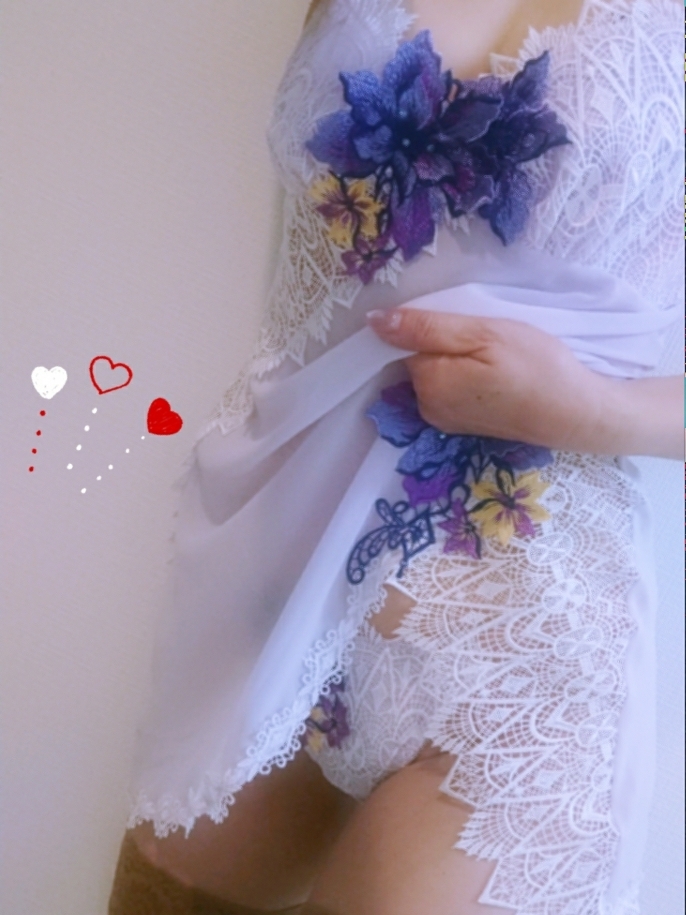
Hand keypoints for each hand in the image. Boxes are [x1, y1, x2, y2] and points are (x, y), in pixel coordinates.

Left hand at [367, 307, 682, 458]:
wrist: (576, 413)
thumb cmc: (536, 366)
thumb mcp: (482, 333)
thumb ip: (425, 327)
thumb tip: (373, 321)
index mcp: (426, 382)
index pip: (405, 340)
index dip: (433, 324)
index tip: (466, 322)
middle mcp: (426, 407)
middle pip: (419, 358)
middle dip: (444, 343)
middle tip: (487, 338)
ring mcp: (443, 420)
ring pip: (435, 373)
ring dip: (456, 359)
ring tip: (494, 357)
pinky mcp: (461, 424)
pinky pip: (449, 389)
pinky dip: (464, 376)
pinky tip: (493, 374)